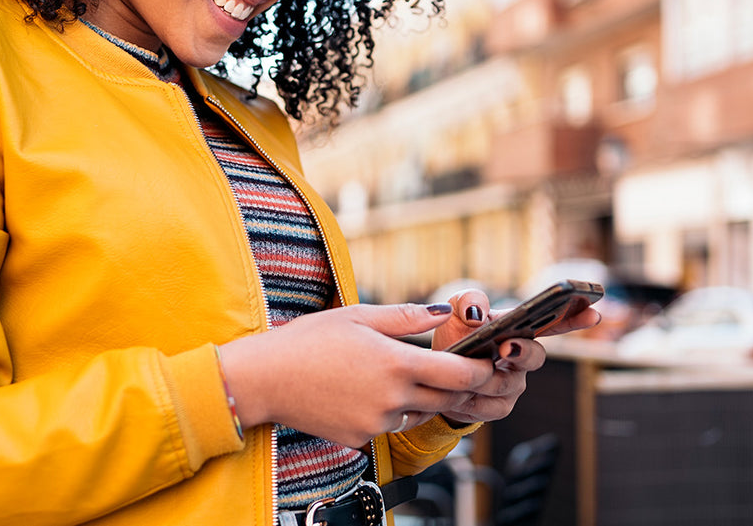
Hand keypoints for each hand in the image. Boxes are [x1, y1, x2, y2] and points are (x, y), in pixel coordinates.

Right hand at [218, 303, 497, 446]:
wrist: (264, 379)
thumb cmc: (308, 340)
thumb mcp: (359, 316)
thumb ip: (406, 317)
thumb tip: (443, 312)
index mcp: (396, 364)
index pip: (459, 374)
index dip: (480, 369)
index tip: (488, 362)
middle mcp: (392, 399)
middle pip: (446, 399)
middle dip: (459, 386)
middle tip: (460, 370)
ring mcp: (376, 424)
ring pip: (417, 413)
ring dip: (421, 398)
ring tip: (401, 375)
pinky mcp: (360, 440)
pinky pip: (388, 426)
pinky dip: (389, 411)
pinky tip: (366, 392)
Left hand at [428, 289, 601, 425]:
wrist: (436, 372)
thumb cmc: (457, 336)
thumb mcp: (457, 310)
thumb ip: (468, 300)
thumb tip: (477, 313)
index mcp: (519, 329)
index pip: (553, 324)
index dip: (574, 319)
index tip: (593, 313)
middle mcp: (522, 357)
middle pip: (535, 356)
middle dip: (523, 351)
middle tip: (506, 346)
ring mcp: (514, 384)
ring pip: (510, 384)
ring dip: (488, 377)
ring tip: (472, 368)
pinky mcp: (500, 406)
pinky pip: (491, 406)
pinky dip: (474, 399)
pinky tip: (462, 392)